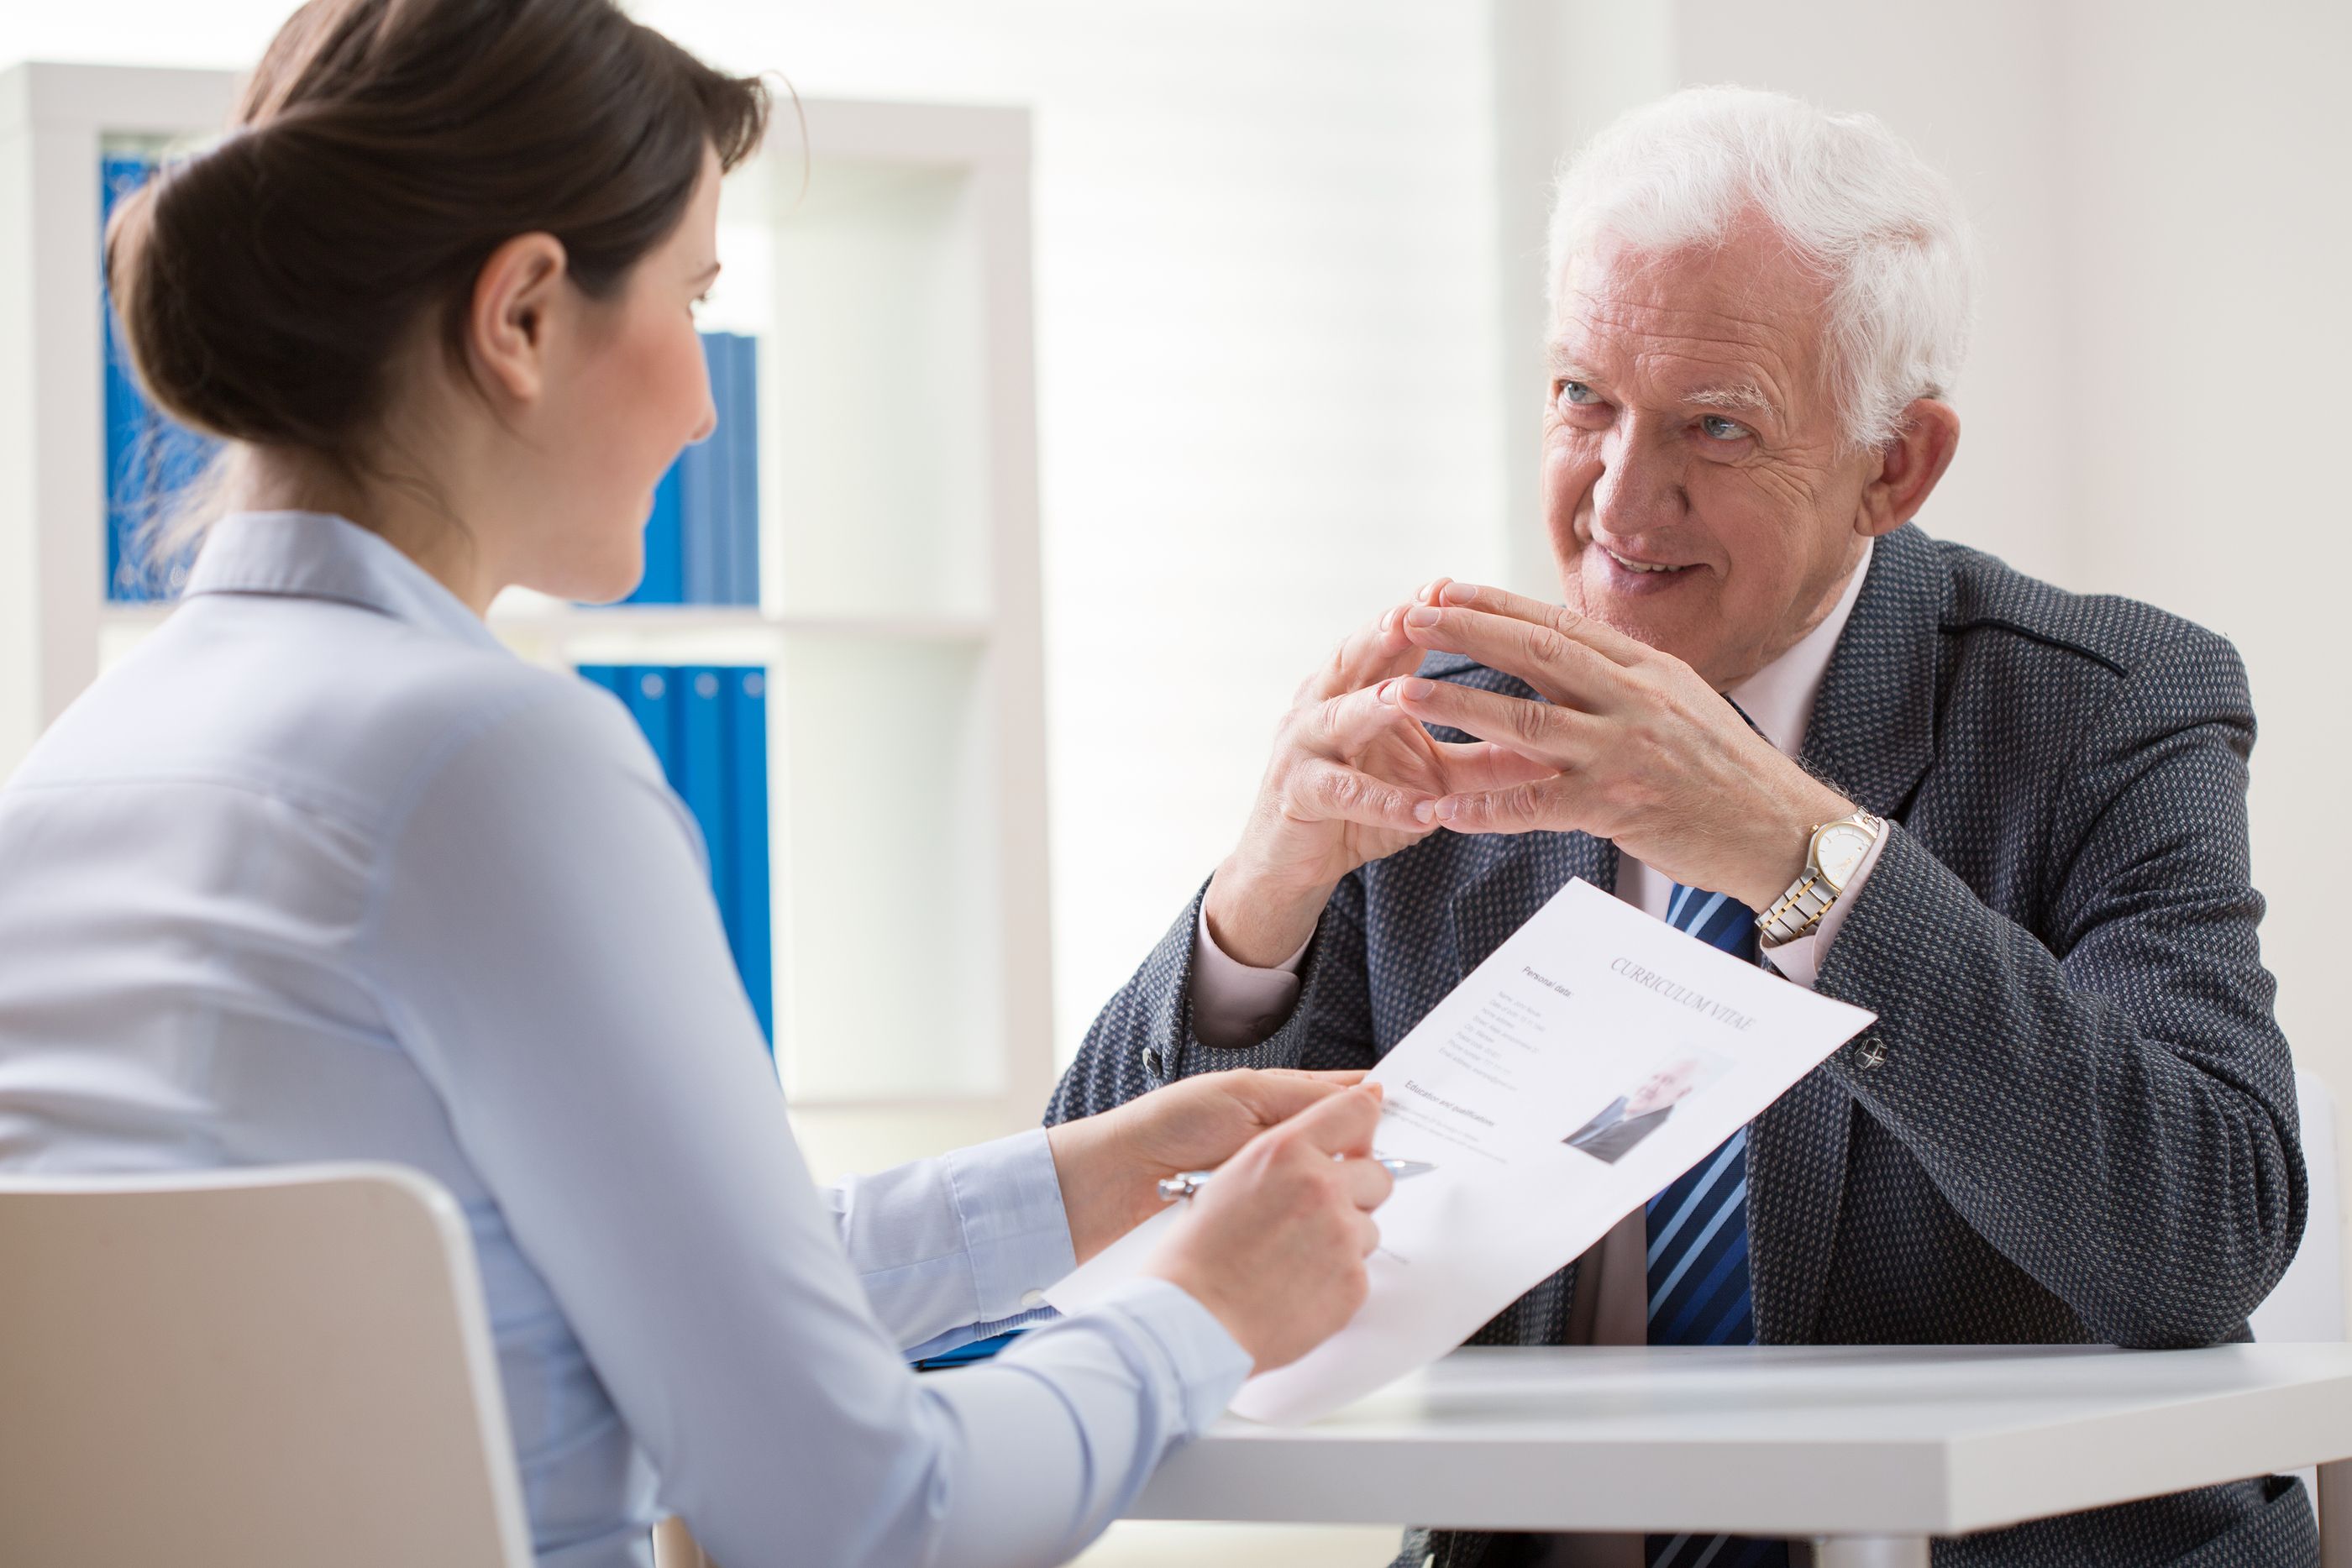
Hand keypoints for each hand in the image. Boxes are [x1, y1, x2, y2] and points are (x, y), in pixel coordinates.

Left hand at [1045, 1068, 1369, 1262]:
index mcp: (1283, 1104)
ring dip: (1344, 1199)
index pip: (1349, 1106)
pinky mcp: (1266, 1221)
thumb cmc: (1173, 1125)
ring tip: (1359, 1205)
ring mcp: (1277, 1186)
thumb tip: (1371, 1089)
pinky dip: (1322, 1228)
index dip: (1378, 1114)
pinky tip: (1330, 1233)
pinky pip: (1309, 1225)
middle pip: (1350, 1156)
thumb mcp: (1243, 1097)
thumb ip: (1306, 1096)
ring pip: (1336, 1195)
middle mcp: (1286, 1146)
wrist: (1120, 1177)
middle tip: (1385, 1176)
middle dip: (1366, 1165)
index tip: (1416, 1122)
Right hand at [1143, 1082, 1393, 1371]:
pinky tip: (1297, 1286)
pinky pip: (1360, 1270)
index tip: (1360, 1138)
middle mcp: (1321, 1185)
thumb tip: (1313, 1160)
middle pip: (1377, 1174)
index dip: (1362, 1123)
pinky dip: (1336, 1279)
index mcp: (1286, 1151)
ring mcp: (1342, 1234)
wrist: (1192, 1320)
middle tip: (1320, 1214)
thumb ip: (1282, 1162)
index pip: (1355, 1110)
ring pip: (1369, 1227)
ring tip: (1295, 1259)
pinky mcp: (1353, 1281)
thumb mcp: (1228, 1180)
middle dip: (1356, 1191)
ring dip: (1344, 1239)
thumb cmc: (1196, 1255)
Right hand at [1208, 594, 1557, 965]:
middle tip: (1423, 608)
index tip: (1454, 586)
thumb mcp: (1435, 777)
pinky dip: (1382, 801)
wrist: (1294, 862)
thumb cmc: (1365, 806)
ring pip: (1338, 715)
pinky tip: (1421, 810)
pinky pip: (1342, 793)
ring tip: (1405, 693)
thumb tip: (1556, 744)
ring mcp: (1304, 747)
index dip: (1420, 612)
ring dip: (1372, 703)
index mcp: (1356, 687)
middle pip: (1354, 657)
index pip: (1390, 638)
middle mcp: (1323, 704)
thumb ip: (1486, 757)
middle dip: (1388, 632)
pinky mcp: (1298, 794)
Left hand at [1388, 581, 1855, 910]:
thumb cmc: (1725, 773)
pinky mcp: (1616, 809)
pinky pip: (1534, 805)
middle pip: (1536, 654)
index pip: (1560, 624)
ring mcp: (1624, 754)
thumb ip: (1620, 683)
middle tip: (1407, 615)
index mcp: (1647, 669)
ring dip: (1457, 706)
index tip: (1444, 588)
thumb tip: (1563, 656)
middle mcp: (1635, 700)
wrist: (1781, 832)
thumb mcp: (1678, 706)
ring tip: (1399, 696)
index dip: (1497, 605)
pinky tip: (1438, 807)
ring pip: (1526, 722)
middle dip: (1465, 630)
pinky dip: (1482, 807)